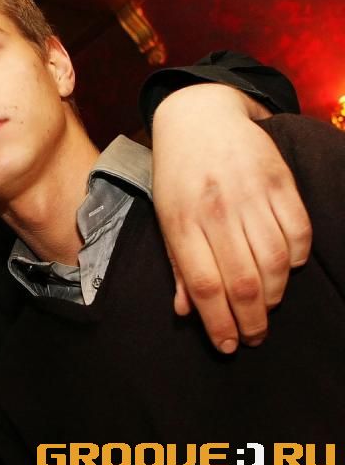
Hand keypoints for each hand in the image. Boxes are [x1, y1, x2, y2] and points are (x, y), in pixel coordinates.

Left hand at [152, 83, 310, 352]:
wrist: (199, 118)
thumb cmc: (177, 177)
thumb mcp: (166, 219)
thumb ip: (178, 265)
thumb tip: (186, 311)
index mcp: (181, 223)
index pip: (204, 284)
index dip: (218, 322)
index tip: (227, 346)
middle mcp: (216, 211)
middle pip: (242, 280)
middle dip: (251, 320)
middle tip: (254, 337)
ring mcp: (249, 194)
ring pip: (274, 261)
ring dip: (274, 295)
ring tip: (266, 308)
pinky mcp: (278, 180)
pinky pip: (298, 231)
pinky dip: (296, 258)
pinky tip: (285, 268)